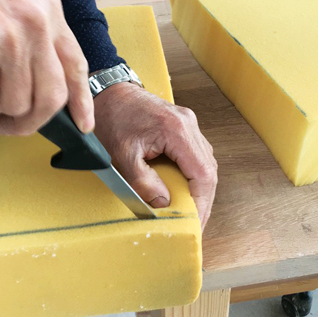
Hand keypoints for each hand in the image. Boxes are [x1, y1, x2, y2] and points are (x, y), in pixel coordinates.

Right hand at [0, 0, 92, 135]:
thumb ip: (30, 33)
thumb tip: (33, 83)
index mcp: (49, 8)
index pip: (76, 64)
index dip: (81, 100)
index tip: (83, 125)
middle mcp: (38, 23)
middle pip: (50, 97)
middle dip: (28, 121)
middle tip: (5, 125)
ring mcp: (11, 36)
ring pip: (13, 101)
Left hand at [93, 83, 217, 227]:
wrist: (108, 92)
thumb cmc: (112, 118)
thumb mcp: (122, 155)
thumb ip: (143, 182)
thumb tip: (163, 204)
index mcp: (176, 130)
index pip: (202, 173)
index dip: (202, 203)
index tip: (195, 223)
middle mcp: (188, 124)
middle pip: (209, 170)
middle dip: (202, 200)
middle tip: (193, 224)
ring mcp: (189, 123)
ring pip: (206, 163)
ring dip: (200, 189)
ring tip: (190, 211)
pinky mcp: (183, 126)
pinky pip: (197, 155)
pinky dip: (194, 176)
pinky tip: (185, 191)